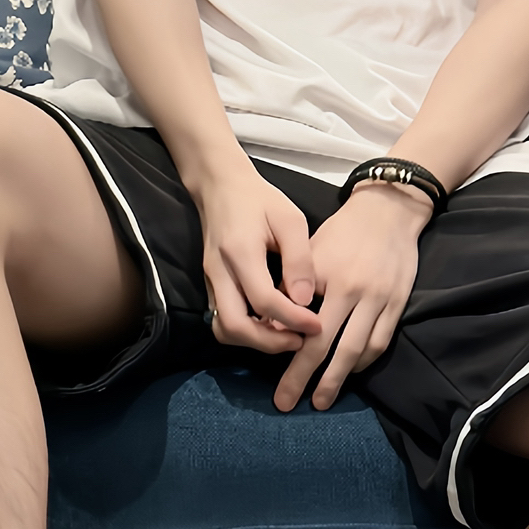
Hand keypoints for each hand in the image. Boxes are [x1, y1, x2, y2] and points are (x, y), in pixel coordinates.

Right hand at [197, 162, 318, 360]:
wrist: (220, 186)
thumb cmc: (259, 200)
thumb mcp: (289, 219)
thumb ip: (299, 259)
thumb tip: (305, 300)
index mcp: (240, 252)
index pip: (263, 301)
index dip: (293, 320)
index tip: (317, 325)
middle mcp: (219, 272)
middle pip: (234, 326)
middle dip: (269, 342)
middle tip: (300, 341)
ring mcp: (210, 281)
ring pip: (224, 329)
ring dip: (255, 341)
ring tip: (286, 336)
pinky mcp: (210, 286)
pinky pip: (223, 320)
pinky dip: (246, 331)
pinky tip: (271, 324)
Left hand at [271, 181, 430, 412]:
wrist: (388, 211)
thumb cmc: (341, 231)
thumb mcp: (309, 250)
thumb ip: (291, 285)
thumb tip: (271, 323)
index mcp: (329, 278)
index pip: (306, 329)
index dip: (292, 360)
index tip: (279, 383)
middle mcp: (355, 292)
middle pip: (330, 347)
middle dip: (309, 379)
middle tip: (289, 403)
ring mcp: (380, 300)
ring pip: (358, 351)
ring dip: (339, 379)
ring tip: (322, 398)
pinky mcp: (398, 304)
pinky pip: (379, 342)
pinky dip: (364, 361)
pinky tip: (350, 371)